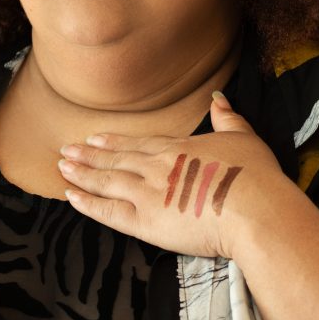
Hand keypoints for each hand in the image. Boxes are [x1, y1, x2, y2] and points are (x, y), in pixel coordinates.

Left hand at [58, 92, 282, 257]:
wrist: (254, 210)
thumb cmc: (256, 177)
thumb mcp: (244, 138)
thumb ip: (227, 117)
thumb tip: (218, 97)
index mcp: (178, 149)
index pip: (139, 143)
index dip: (115, 141)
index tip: (95, 137)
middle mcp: (157, 167)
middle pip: (116, 159)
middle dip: (90, 154)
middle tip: (67, 149)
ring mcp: (148, 193)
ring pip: (106, 181)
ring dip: (82, 173)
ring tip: (62, 166)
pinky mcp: (145, 222)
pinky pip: (108, 212)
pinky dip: (87, 203)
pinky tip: (70, 196)